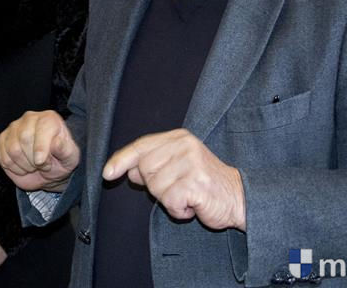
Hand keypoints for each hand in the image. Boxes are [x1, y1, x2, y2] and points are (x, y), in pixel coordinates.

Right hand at [0, 110, 79, 191]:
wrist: (48, 171)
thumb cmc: (61, 161)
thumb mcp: (70, 157)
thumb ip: (65, 149)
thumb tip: (56, 143)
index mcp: (48, 118)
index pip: (40, 129)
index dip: (40, 148)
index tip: (42, 162)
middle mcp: (29, 119)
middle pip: (24, 138)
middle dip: (33, 159)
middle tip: (42, 165)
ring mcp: (13, 128)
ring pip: (12, 149)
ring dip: (24, 165)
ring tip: (33, 166)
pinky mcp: (2, 141)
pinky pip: (3, 157)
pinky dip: (14, 168)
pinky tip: (23, 166)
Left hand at [102, 129, 245, 230]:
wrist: (239, 199)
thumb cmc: (204, 184)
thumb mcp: (178, 167)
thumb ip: (153, 165)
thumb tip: (127, 170)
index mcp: (179, 137)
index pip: (141, 146)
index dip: (121, 160)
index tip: (107, 174)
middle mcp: (185, 145)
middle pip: (144, 169)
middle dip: (155, 186)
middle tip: (178, 187)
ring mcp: (191, 163)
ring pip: (155, 187)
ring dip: (168, 200)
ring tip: (188, 196)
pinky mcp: (196, 183)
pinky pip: (169, 201)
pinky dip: (178, 210)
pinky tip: (193, 206)